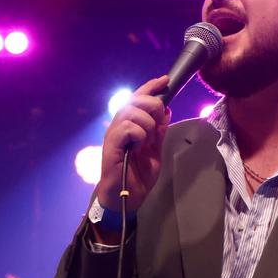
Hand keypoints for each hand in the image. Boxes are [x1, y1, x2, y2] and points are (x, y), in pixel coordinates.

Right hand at [93, 75, 170, 217]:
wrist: (129, 197)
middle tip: (158, 123)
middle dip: (153, 106)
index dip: (150, 87)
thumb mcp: (156, 150)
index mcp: (130, 124)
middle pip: (136, 100)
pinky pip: (128, 128)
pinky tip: (138, 147)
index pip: (138, 98)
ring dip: (146, 124)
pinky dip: (139, 135)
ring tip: (146, 141)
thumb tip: (166, 111)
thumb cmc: (139, 175)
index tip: (165, 80)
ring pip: (132, 112)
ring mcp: (114, 134)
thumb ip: (159, 131)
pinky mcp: (111, 144)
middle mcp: (119, 125)